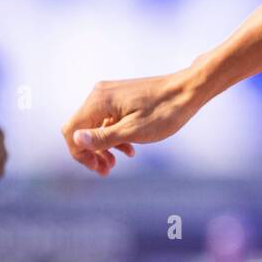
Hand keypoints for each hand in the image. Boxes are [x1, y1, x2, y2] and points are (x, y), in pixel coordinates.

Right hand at [60, 68, 203, 174]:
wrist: (189, 89)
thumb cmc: (165, 111)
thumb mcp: (134, 131)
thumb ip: (103, 137)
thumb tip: (75, 141)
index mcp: (99, 101)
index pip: (72, 131)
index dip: (79, 154)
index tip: (96, 169)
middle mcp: (99, 95)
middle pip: (82, 129)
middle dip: (92, 152)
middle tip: (106, 171)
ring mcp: (110, 95)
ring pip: (96, 125)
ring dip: (104, 147)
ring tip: (117, 163)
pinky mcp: (122, 97)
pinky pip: (109, 120)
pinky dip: (115, 136)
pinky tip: (130, 150)